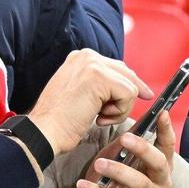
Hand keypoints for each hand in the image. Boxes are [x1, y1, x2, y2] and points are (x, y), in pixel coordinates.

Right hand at [29, 51, 148, 156]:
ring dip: (120, 108)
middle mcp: (87, 56)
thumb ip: (101, 85)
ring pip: (130, 85)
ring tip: (99, 117)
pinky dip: (119, 112)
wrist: (44, 131)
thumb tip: (132, 85)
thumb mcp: (82, 94)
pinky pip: (128, 94)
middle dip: (128, 96)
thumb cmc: (60, 120)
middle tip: (116, 114)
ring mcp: (92, 64)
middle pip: (127, 72)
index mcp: (80, 58)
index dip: (131, 83)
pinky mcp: (99, 77)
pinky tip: (99, 118)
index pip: (117, 67)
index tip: (144, 94)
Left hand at [75, 110, 173, 187]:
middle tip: (124, 138)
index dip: (166, 130)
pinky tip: (83, 185)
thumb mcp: (115, 161)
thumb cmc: (109, 186)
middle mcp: (160, 185)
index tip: (161, 113)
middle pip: (160, 164)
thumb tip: (124, 125)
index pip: (167, 147)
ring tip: (99, 164)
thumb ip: (122, 147)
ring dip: (119, 171)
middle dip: (143, 149)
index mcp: (158, 168)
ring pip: (140, 184)